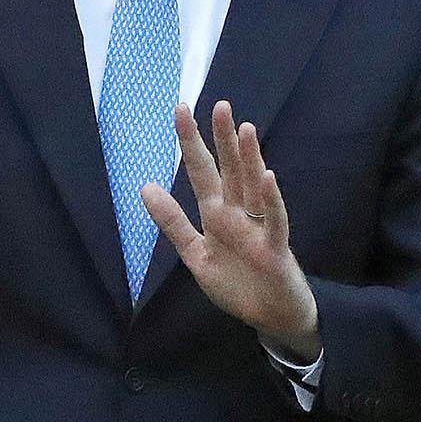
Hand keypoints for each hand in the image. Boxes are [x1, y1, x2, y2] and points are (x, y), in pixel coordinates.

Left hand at [140, 100, 320, 360]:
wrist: (271, 316)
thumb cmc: (237, 283)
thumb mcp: (196, 254)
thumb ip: (173, 222)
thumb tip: (145, 186)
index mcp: (216, 214)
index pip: (201, 172)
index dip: (191, 143)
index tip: (180, 110)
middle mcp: (238, 214)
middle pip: (229, 170)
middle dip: (222, 139)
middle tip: (217, 105)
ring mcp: (258, 228)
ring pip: (253, 186)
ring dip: (249, 158)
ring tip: (244, 128)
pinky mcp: (275, 248)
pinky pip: (274, 220)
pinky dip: (270, 200)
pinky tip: (266, 177)